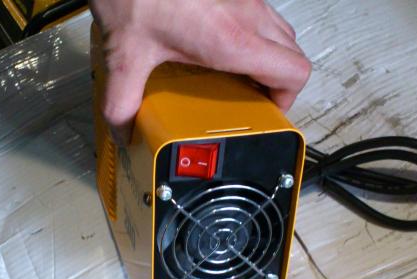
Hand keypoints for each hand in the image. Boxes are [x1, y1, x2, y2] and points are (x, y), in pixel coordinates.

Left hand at [90, 0, 310, 142]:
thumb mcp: (126, 57)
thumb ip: (122, 102)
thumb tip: (124, 127)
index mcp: (230, 40)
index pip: (293, 73)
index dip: (287, 99)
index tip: (267, 111)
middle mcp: (246, 15)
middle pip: (293, 54)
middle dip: (278, 82)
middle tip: (251, 97)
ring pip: (281, 32)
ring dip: (268, 56)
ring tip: (236, 72)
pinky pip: (261, 15)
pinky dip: (253, 35)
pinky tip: (219, 44)